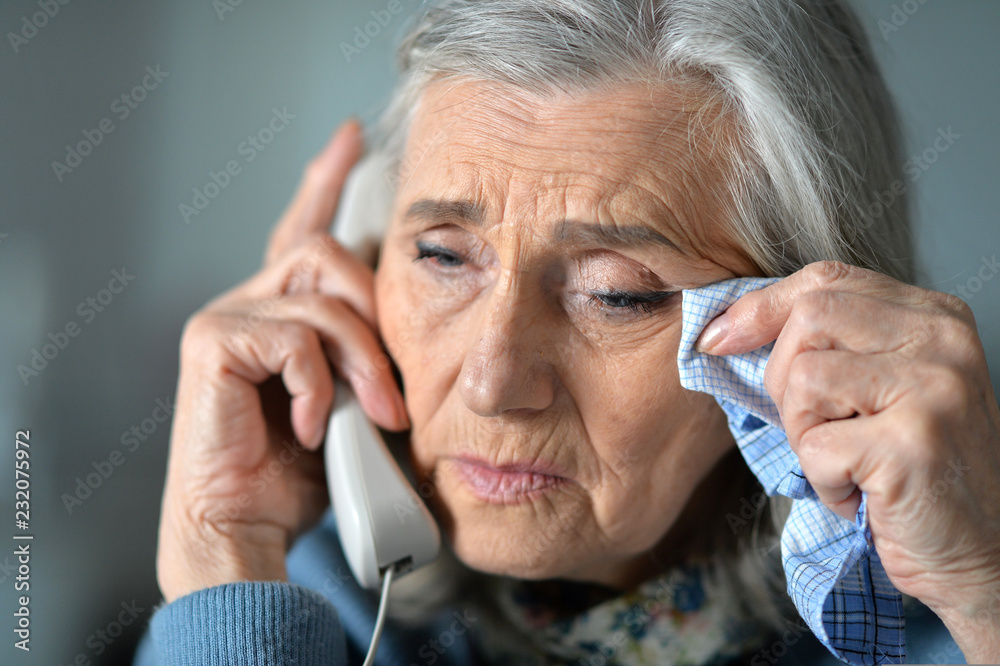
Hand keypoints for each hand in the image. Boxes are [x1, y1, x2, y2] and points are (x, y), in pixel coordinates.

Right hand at [156, 120, 408, 602]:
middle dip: (378, 317)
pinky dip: (316, 384)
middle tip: (391, 392)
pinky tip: (308, 425)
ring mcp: (226, 318)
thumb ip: (370, 351)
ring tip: (369, 414)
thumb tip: (415, 318)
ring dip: (361, 358)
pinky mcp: (211, 342)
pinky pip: (293, 337)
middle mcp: (250, 303)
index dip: (327, 180)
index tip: (354, 139)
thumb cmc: (304, 470)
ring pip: (321, 295)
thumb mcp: (355, 398)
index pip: (305, 229)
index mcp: (283, 312)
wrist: (249, 525)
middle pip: (329, 254)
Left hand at [697, 261, 999, 662]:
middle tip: (818, 428)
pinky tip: (862, 493)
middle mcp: (942, 339)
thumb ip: (828, 346)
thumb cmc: (913, 473)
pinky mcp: (913, 442)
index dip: (761, 307)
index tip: (719, 339)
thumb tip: (726, 329)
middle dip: (783, 378)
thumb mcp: (876, 390)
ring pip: (803, 378)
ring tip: (847, 461)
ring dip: (803, 433)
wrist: (980, 553)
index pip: (825, 280)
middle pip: (808, 319)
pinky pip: (815, 445)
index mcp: (934, 316)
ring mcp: (934, 387)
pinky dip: (822, 480)